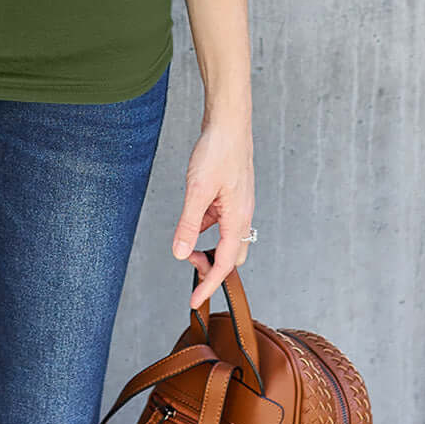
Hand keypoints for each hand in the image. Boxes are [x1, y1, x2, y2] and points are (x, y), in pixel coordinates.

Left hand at [170, 116, 254, 309]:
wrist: (229, 123)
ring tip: (188, 245)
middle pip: (231, 255)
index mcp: (238, 219)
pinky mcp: (232, 193)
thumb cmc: (217, 151)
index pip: (224, 263)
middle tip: (190, 266)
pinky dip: (208, 226)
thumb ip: (189, 224)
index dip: (209, 284)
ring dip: (209, 246)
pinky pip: (222, 220)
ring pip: (227, 238)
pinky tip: (195, 220)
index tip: (194, 300)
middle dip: (212, 267)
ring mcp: (239, 204)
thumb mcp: (197, 190)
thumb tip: (181, 254)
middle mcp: (243, 215)